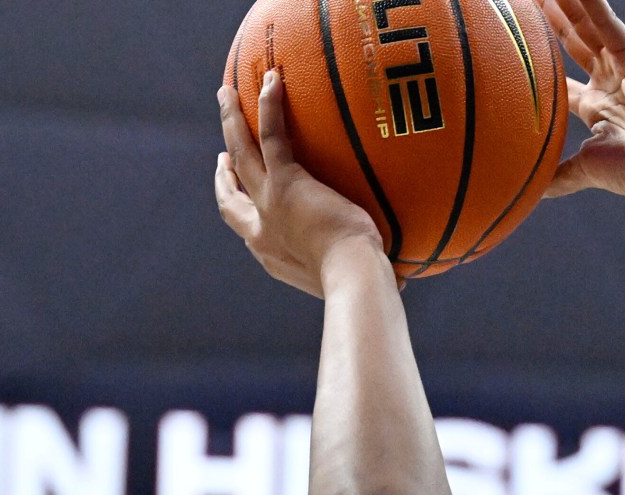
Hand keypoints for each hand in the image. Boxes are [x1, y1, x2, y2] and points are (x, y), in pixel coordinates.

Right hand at [215, 71, 385, 296]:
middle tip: (221, 153)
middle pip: (230, 194)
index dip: (239, 209)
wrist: (353, 277)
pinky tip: (273, 80)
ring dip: (231, 121)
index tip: (239, 193)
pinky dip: (269, 106)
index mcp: (271, 254)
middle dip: (223, 173)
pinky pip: (271, 134)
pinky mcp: (286, 181)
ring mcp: (268, 202)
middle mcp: (261, 229)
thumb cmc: (363, 285)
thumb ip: (367, 270)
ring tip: (226, 94)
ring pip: (241, 152)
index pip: (247, 228)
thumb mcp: (355, 279)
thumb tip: (403, 283)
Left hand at [543, 0, 624, 201]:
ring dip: (564, 4)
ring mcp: (619, 65)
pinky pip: (606, 21)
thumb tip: (530, 193)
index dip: (539, 60)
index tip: (518, 46)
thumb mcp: (586, 170)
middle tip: (524, 3)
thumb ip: (559, 177)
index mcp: (596, 106)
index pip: (560, 77)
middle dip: (549, 20)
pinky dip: (591, 3)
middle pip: (570, 41)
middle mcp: (606, 80)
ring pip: (584, 24)